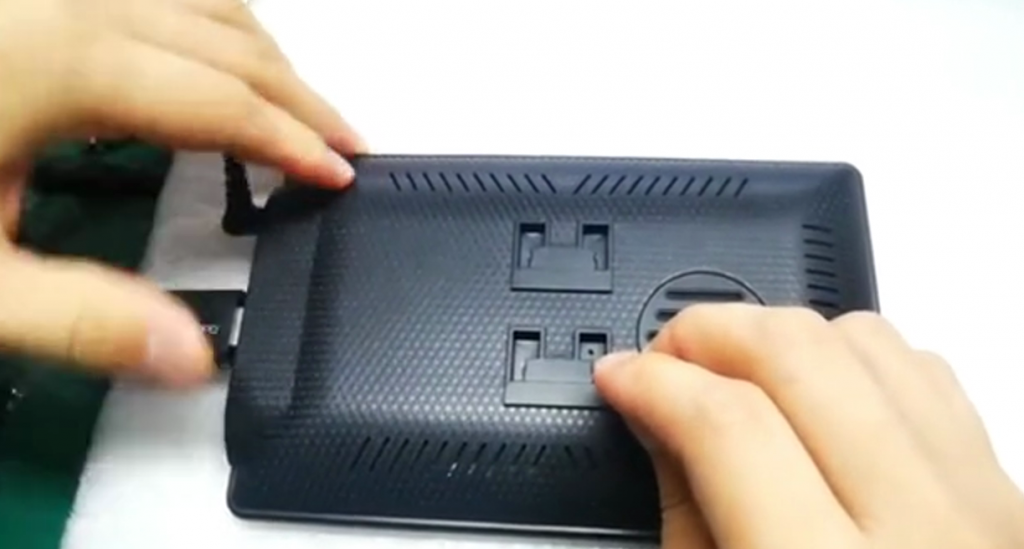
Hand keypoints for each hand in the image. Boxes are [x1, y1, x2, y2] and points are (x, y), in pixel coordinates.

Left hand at [0, 0, 365, 386]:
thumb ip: (80, 317)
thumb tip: (189, 357)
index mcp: (68, 61)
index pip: (225, 101)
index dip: (294, 142)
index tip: (341, 178)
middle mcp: (74, 5)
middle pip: (229, 43)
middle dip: (302, 99)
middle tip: (349, 147)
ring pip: (203, 2)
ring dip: (263, 56)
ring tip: (300, 108)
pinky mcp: (39, 0)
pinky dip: (211, 26)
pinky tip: (208, 65)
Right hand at [595, 305, 1023, 548]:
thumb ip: (687, 513)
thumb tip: (662, 416)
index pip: (727, 427)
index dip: (655, 382)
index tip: (622, 374)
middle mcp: (922, 534)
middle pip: (800, 357)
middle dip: (710, 332)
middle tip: (669, 354)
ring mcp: (984, 505)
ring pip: (868, 340)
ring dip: (780, 333)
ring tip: (736, 366)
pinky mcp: (1007, 489)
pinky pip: (924, 370)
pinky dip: (853, 356)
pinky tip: (815, 387)